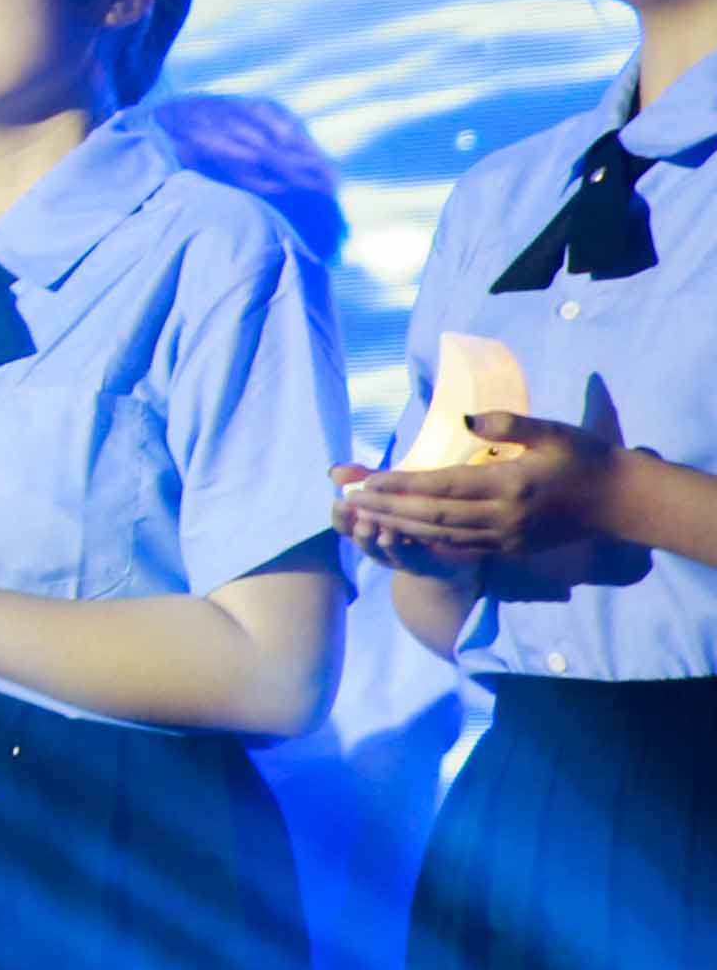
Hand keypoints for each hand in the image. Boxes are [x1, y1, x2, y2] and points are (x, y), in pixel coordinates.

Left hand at [338, 406, 626, 565]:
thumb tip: (466, 421)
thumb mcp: (553, 432)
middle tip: (348, 500)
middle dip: (387, 509)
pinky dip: (427, 540)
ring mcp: (506, 538)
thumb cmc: (586, 458)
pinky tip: (401, 534)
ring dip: (399, 526)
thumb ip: (509, 424)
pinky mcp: (510, 548)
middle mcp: (503, 518)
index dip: (401, 485)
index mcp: (510, 486)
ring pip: (441, 535)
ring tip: (363, 516)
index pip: (442, 487)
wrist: (622, 501)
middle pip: (433, 516)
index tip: (366, 481)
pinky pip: (459, 547)